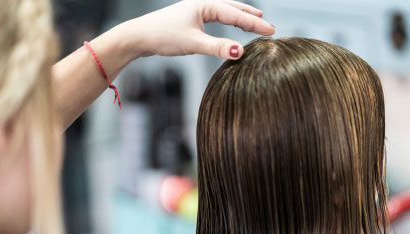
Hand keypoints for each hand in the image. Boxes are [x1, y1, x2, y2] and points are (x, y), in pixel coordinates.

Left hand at [119, 0, 274, 59]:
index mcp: (203, 5)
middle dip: (250, 16)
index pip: (234, 14)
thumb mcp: (193, 44)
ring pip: (223, 12)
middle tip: (267, 25)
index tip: (271, 31)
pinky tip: (228, 26)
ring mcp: (194, 11)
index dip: (254, 23)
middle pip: (232, 8)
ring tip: (253, 20)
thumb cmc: (163, 36)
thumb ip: (217, 48)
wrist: (139, 37)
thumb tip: (240, 52)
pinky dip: (227, 21)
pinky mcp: (189, 20)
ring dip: (239, 17)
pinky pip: (214, 18)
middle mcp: (200, 4)